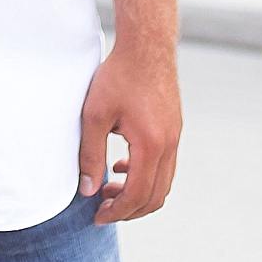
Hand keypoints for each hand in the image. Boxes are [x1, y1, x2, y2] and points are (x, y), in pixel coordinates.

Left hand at [78, 44, 179, 223]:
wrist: (146, 46)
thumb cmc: (119, 76)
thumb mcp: (94, 114)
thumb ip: (89, 154)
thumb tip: (87, 189)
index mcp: (150, 145)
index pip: (138, 195)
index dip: (118, 211)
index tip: (97, 216)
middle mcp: (168, 145)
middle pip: (154, 196)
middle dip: (129, 210)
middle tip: (102, 210)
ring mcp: (174, 137)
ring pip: (162, 182)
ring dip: (138, 194)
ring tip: (109, 190)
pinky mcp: (173, 128)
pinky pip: (164, 165)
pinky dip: (145, 175)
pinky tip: (120, 166)